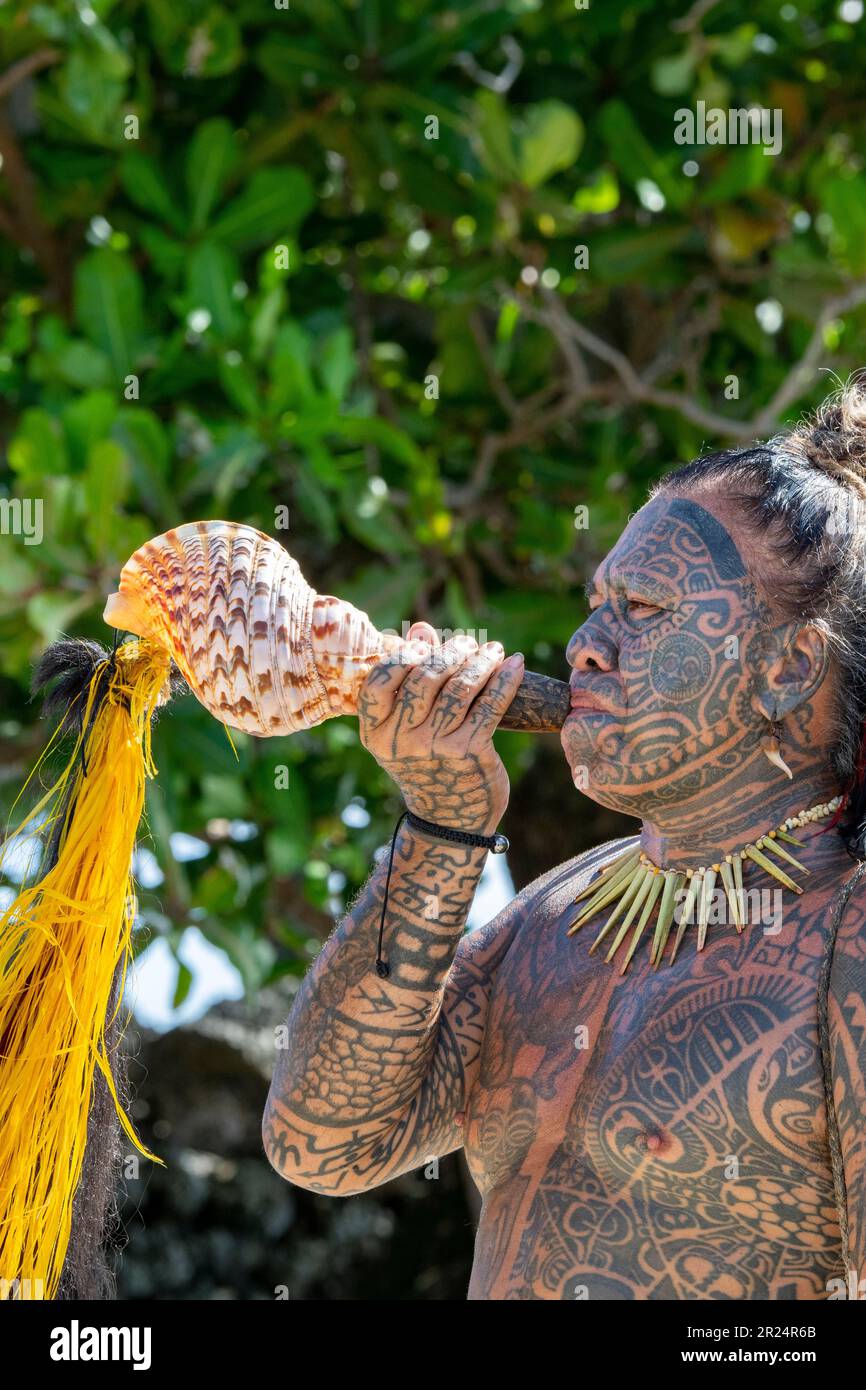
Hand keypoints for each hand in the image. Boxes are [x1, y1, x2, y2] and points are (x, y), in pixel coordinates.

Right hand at [358, 624, 524, 834]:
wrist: (449, 819)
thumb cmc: (427, 763)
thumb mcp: (407, 728)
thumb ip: (410, 678)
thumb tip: (420, 629)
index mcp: (376, 733)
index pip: (378, 682)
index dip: (403, 656)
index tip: (425, 645)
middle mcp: (401, 741)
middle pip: (424, 679)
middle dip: (451, 653)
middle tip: (469, 644)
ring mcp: (435, 747)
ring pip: (459, 688)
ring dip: (481, 662)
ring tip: (493, 651)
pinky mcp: (469, 752)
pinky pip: (490, 706)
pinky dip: (505, 680)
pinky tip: (516, 665)